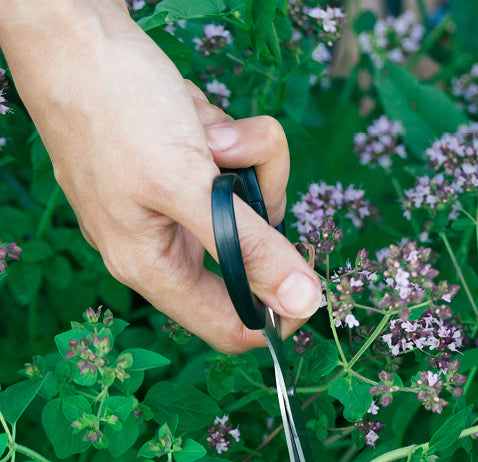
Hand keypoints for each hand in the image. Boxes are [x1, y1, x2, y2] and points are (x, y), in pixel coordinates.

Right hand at [0, 1, 320, 352]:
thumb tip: (304, 303)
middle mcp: (166, 243)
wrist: (76, 31)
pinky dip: (236, 137)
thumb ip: (248, 247)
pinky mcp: (191, 167)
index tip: (313, 277)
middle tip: (238, 168)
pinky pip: (242, 165)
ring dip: (251, 161)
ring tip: (209, 134)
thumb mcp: (186, 185)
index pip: (233, 326)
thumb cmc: (113, 109)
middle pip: (255, 254)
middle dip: (262, 205)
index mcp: (153, 267)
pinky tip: (200, 118)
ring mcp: (180, 202)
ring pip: (256, 201)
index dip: (279, 311)